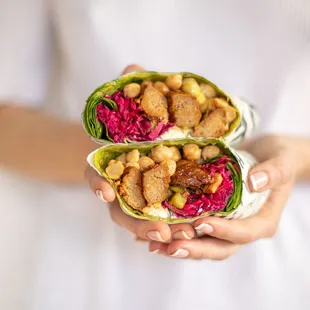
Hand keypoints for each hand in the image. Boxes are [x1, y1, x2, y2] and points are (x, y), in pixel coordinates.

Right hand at [84, 64, 195, 243]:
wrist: (144, 139)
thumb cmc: (136, 122)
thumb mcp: (134, 104)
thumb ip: (132, 88)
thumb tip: (132, 70)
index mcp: (111, 164)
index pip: (96, 176)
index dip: (97, 184)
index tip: (104, 192)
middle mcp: (123, 186)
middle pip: (122, 210)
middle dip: (138, 222)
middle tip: (161, 232)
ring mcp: (141, 197)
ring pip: (145, 220)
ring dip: (161, 231)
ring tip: (184, 237)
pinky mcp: (161, 202)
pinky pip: (164, 219)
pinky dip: (175, 228)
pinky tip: (193, 232)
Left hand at [149, 136, 295, 258]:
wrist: (268, 155)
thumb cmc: (277, 158)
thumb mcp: (281, 161)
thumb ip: (273, 172)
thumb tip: (254, 182)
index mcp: (263, 221)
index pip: (243, 232)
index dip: (223, 231)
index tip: (201, 224)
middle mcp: (243, 229)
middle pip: (220, 247)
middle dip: (195, 248)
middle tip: (170, 246)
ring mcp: (227, 225)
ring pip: (204, 243)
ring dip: (181, 246)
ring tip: (155, 245)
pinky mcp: (214, 218)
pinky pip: (195, 232)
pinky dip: (176, 234)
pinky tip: (154, 234)